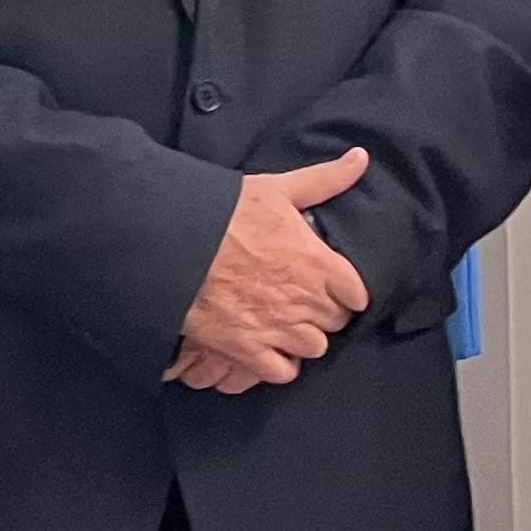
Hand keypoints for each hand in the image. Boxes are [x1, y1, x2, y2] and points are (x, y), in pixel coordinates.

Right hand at [168, 149, 373, 393]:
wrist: (170, 242)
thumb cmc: (224, 213)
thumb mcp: (277, 189)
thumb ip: (325, 179)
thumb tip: (361, 158)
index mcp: (318, 263)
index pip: (357, 294)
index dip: (343, 289)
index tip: (325, 281)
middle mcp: (304, 300)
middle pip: (334, 322)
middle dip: (321, 311)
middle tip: (298, 297)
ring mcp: (276, 328)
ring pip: (313, 347)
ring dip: (301, 336)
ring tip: (282, 321)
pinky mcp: (246, 349)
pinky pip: (282, 371)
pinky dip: (278, 363)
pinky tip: (266, 345)